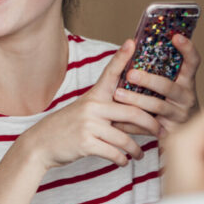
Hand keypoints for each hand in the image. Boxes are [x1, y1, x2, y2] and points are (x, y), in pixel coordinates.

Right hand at [21, 40, 162, 169]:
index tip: (132, 42)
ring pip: (124, 138)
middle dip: (151, 124)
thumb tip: (137, 118)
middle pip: (131, 112)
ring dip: (136, 149)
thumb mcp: (85, 112)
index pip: (110, 73)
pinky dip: (121, 159)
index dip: (122, 57)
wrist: (41, 143)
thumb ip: (108, 112)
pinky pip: (114, 153)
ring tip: (140, 154)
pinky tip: (123, 161)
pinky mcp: (86, 143)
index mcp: (93, 96)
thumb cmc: (68, 127)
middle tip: (161, 131)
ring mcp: (88, 125)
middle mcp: (92, 107)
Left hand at [112, 34, 200, 134]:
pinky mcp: (170, 133)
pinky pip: (149, 127)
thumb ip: (157, 67)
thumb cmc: (168, 102)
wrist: (184, 137)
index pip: (193, 62)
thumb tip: (130, 43)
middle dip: (149, 80)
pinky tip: (118, 121)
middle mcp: (186, 97)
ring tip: (118, 95)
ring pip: (158, 107)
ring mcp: (179, 115)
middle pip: (169, 87)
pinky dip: (132, 124)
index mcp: (186, 81)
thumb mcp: (168, 84)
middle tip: (131, 74)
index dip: (187, 49)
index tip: (176, 36)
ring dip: (137, 100)